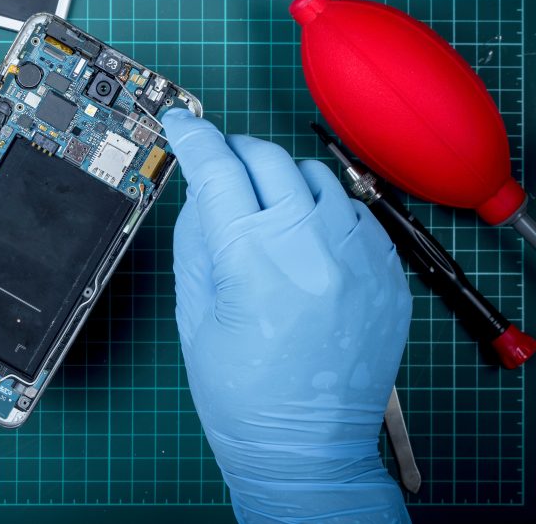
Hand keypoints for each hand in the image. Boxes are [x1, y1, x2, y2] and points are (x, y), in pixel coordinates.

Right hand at [162, 110, 411, 522]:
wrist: (306, 448)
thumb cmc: (239, 392)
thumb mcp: (195, 313)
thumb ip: (196, 239)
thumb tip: (203, 186)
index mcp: (252, 263)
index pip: (218, 170)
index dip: (194, 138)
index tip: (181, 123)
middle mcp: (312, 249)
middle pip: (269, 159)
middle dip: (235, 152)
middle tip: (220, 167)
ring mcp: (360, 260)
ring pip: (317, 177)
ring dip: (283, 180)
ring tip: (267, 211)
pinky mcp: (389, 275)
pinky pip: (355, 213)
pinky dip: (324, 212)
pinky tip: (308, 240)